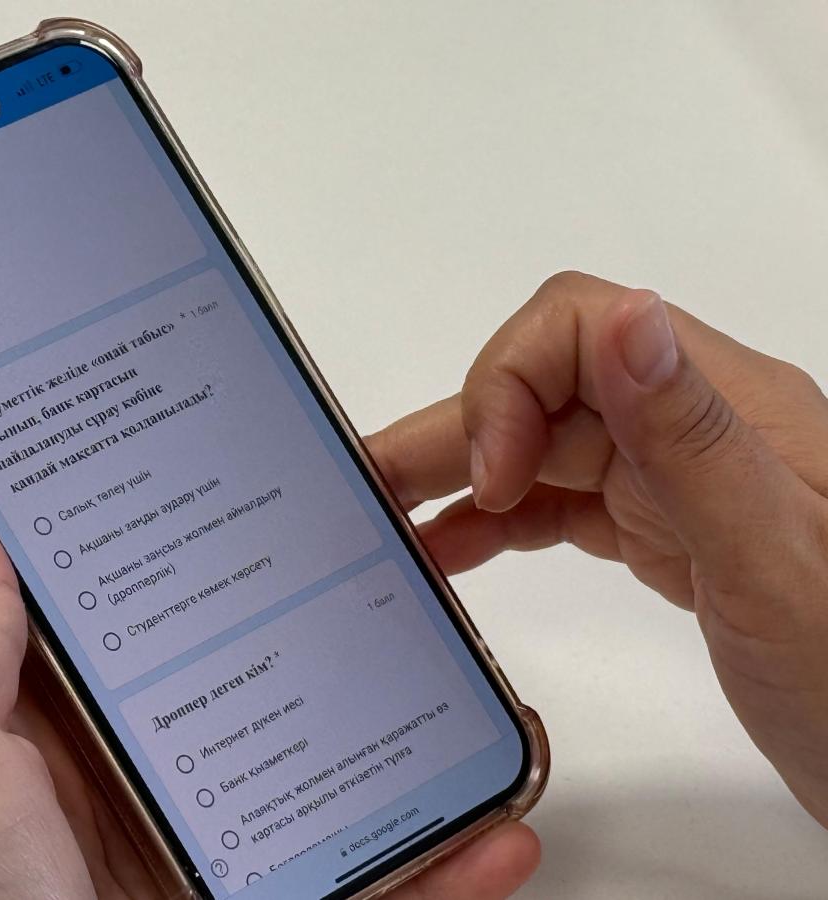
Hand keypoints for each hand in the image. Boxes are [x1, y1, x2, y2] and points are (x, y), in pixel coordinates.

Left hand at [0, 488, 539, 898]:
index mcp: (47, 718)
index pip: (135, 600)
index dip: (189, 538)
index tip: (258, 475)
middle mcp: (127, 771)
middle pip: (247, 677)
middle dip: (322, 627)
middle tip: (404, 570)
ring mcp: (197, 845)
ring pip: (319, 777)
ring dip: (406, 741)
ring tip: (478, 692)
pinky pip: (360, 889)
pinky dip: (436, 868)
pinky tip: (495, 831)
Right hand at [368, 271, 827, 826]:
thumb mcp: (773, 562)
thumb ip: (689, 439)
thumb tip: (622, 316)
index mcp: (723, 407)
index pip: (578, 327)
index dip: (507, 382)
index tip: (489, 476)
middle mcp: (692, 430)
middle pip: (543, 390)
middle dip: (455, 431)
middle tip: (374, 487)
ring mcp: (673, 482)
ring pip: (541, 447)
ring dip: (460, 475)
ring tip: (385, 520)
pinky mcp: (660, 532)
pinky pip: (560, 506)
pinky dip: (496, 522)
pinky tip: (447, 552)